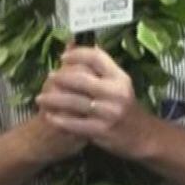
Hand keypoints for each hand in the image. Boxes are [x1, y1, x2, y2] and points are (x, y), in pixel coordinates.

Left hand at [36, 46, 153, 159]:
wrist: (143, 136)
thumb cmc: (126, 108)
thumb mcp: (120, 85)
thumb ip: (102, 69)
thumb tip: (78, 47)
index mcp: (120, 78)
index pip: (96, 57)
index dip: (77, 54)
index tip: (63, 57)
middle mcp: (115, 93)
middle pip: (81, 78)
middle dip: (60, 77)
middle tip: (48, 78)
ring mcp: (108, 112)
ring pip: (74, 102)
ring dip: (54, 99)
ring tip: (41, 98)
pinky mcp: (102, 130)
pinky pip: (75, 123)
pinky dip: (60, 120)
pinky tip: (50, 117)